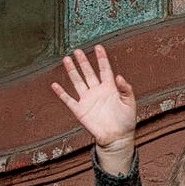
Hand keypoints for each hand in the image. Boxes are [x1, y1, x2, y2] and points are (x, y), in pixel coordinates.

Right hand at [50, 45, 137, 168]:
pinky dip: (61, 93)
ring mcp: (87, 100)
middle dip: (83, 62)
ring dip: (72, 71)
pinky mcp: (80, 110)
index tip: (98, 47)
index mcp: (110, 88)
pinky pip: (68, 99)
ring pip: (77, 82)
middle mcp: (97, 91)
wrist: (117, 138)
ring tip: (66, 59)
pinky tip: (55, 84)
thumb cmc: (126, 122)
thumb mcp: (130, 104)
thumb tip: (119, 76)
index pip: (105, 69)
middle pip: (88, 73)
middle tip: (78, 51)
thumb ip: (126, 90)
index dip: (102, 58)